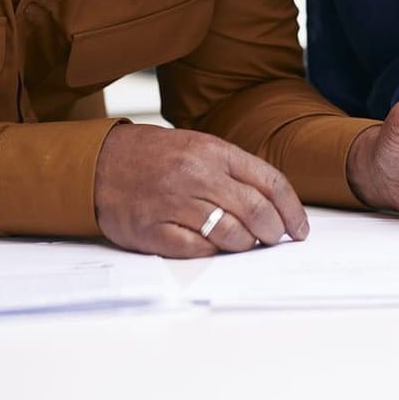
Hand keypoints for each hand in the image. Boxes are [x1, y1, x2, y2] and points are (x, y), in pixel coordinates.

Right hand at [93, 122, 309, 258]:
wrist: (99, 163)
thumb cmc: (154, 157)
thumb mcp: (198, 146)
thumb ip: (233, 170)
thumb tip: (274, 203)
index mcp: (214, 152)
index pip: (270, 182)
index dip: (292, 210)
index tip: (299, 229)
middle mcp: (197, 175)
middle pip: (256, 211)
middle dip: (273, 232)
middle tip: (273, 239)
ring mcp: (175, 203)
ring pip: (231, 234)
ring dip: (245, 245)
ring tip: (243, 244)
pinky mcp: (154, 229)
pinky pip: (197, 250)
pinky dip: (211, 253)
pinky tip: (209, 246)